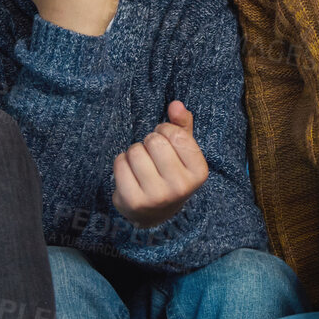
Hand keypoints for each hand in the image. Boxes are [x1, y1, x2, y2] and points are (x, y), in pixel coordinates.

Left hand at [113, 101, 208, 228]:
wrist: (155, 213)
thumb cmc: (170, 173)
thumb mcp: (183, 151)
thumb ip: (182, 124)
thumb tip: (175, 104)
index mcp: (198, 172)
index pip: (176, 134)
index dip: (165, 130)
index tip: (166, 141)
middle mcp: (181, 187)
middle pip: (154, 141)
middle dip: (149, 141)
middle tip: (152, 156)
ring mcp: (157, 196)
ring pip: (135, 151)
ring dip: (134, 152)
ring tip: (141, 165)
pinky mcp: (134, 201)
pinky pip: (120, 163)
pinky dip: (121, 162)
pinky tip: (130, 174)